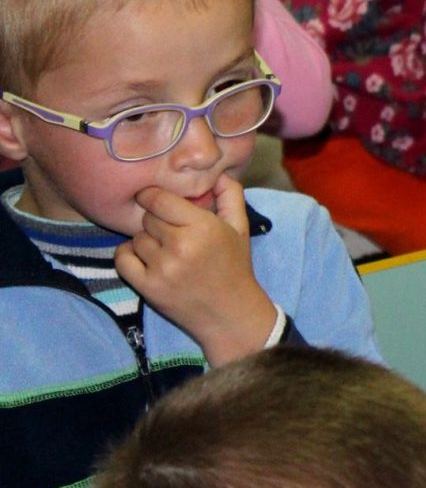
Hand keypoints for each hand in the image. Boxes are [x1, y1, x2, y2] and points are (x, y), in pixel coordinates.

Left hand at [115, 174, 276, 364]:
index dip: (152, 195)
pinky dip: (129, 255)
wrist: (229, 314)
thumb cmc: (235, 267)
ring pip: (137, 238)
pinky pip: (123, 258)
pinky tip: (146, 258)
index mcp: (203, 227)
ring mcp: (162, 268)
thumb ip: (231, 196)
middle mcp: (180, 246)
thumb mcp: (240, 229)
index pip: (159, 199)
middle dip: (157, 221)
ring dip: (147, 241)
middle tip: (171, 231)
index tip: (154, 198)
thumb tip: (217, 173)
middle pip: (147, 218)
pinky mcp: (148, 287)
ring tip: (165, 250)